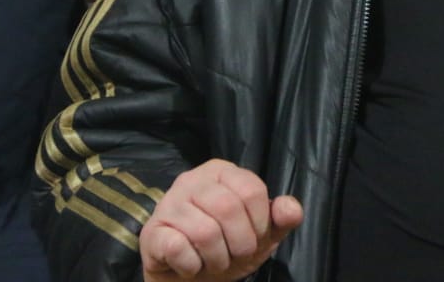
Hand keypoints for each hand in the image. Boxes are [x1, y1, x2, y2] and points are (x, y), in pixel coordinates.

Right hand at [140, 159, 303, 281]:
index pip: (251, 189)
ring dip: (217, 259)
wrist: (190, 276)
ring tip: (214, 261)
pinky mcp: (152, 231)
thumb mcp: (261, 234)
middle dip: (240, 244)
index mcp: (221, 171)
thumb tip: (291, 208)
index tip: (255, 238)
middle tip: (235, 255)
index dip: (259, 223)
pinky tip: (191, 265)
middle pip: (228, 208)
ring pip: (205, 232)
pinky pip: (178, 248)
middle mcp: (192, 180)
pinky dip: (192, 266)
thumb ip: (280, 218)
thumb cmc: (227, 246)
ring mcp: (168, 204)